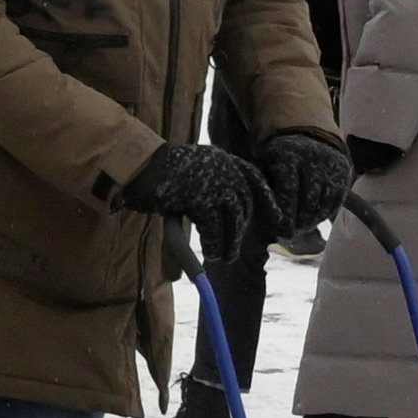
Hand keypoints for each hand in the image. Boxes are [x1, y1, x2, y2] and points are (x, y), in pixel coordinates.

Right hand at [119, 138, 271, 268]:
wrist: (138, 166)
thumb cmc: (160, 176)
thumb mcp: (193, 177)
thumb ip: (213, 192)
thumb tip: (228, 221)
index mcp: (224, 160)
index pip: (256, 180)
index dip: (269, 201)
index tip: (279, 220)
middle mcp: (225, 168)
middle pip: (244, 206)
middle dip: (238, 233)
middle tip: (229, 254)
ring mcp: (215, 182)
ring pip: (233, 220)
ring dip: (228, 244)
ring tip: (219, 257)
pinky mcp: (201, 198)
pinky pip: (214, 229)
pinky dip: (213, 245)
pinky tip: (208, 255)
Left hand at [252, 130, 354, 233]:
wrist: (308, 133)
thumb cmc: (280, 155)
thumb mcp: (267, 161)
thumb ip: (265, 184)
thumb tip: (266, 216)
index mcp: (289, 156)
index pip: (288, 192)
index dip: (285, 215)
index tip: (280, 229)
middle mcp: (312, 159)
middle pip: (307, 201)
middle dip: (298, 222)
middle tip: (291, 233)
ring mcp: (330, 166)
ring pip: (323, 203)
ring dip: (312, 220)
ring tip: (302, 229)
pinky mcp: (343, 172)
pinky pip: (336, 200)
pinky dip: (326, 213)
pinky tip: (316, 219)